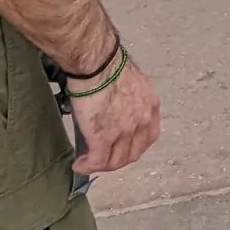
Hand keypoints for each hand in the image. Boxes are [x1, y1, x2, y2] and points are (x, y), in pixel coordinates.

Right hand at [70, 57, 161, 173]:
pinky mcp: (103, 137)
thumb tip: (114, 109)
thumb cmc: (107, 64)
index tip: (120, 148)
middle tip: (102, 159)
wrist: (96, 62)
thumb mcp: (130, 83)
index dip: (132, 147)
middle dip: (117, 160)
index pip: (148, 137)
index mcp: (150, 105)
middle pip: (132, 153)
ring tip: (88, 162)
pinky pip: (96, 161)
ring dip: (101, 165)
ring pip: (115, 161)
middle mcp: (142, 120)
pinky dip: (87, 166)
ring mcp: (124, 131)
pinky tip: (79, 164)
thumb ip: (128, 100)